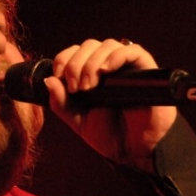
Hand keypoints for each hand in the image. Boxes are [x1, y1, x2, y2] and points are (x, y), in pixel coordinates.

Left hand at [42, 38, 176, 172]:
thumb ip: (61, 103)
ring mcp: (127, 67)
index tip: (59, 75)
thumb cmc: (109, 134)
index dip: (63, 59)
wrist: (135, 150)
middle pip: (89, 45)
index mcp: (90, 74)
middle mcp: (108, 67)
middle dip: (76, 64)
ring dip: (92, 62)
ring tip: (89, 87)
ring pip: (108, 45)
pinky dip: (116, 56)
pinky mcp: (146, 71)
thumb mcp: (77, 120)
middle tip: (76, 88)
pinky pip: (133, 51)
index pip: (74, 52)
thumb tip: (49, 80)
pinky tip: (106, 70)